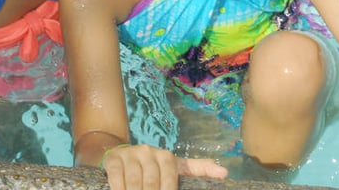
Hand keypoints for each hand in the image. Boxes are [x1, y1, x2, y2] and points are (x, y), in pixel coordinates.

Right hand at [102, 144, 226, 189]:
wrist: (123, 154)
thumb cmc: (153, 166)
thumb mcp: (175, 166)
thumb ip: (198, 169)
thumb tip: (225, 173)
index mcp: (166, 156)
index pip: (169, 179)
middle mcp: (148, 152)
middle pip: (151, 182)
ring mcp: (130, 155)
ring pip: (134, 182)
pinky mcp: (113, 159)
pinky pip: (116, 176)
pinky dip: (119, 188)